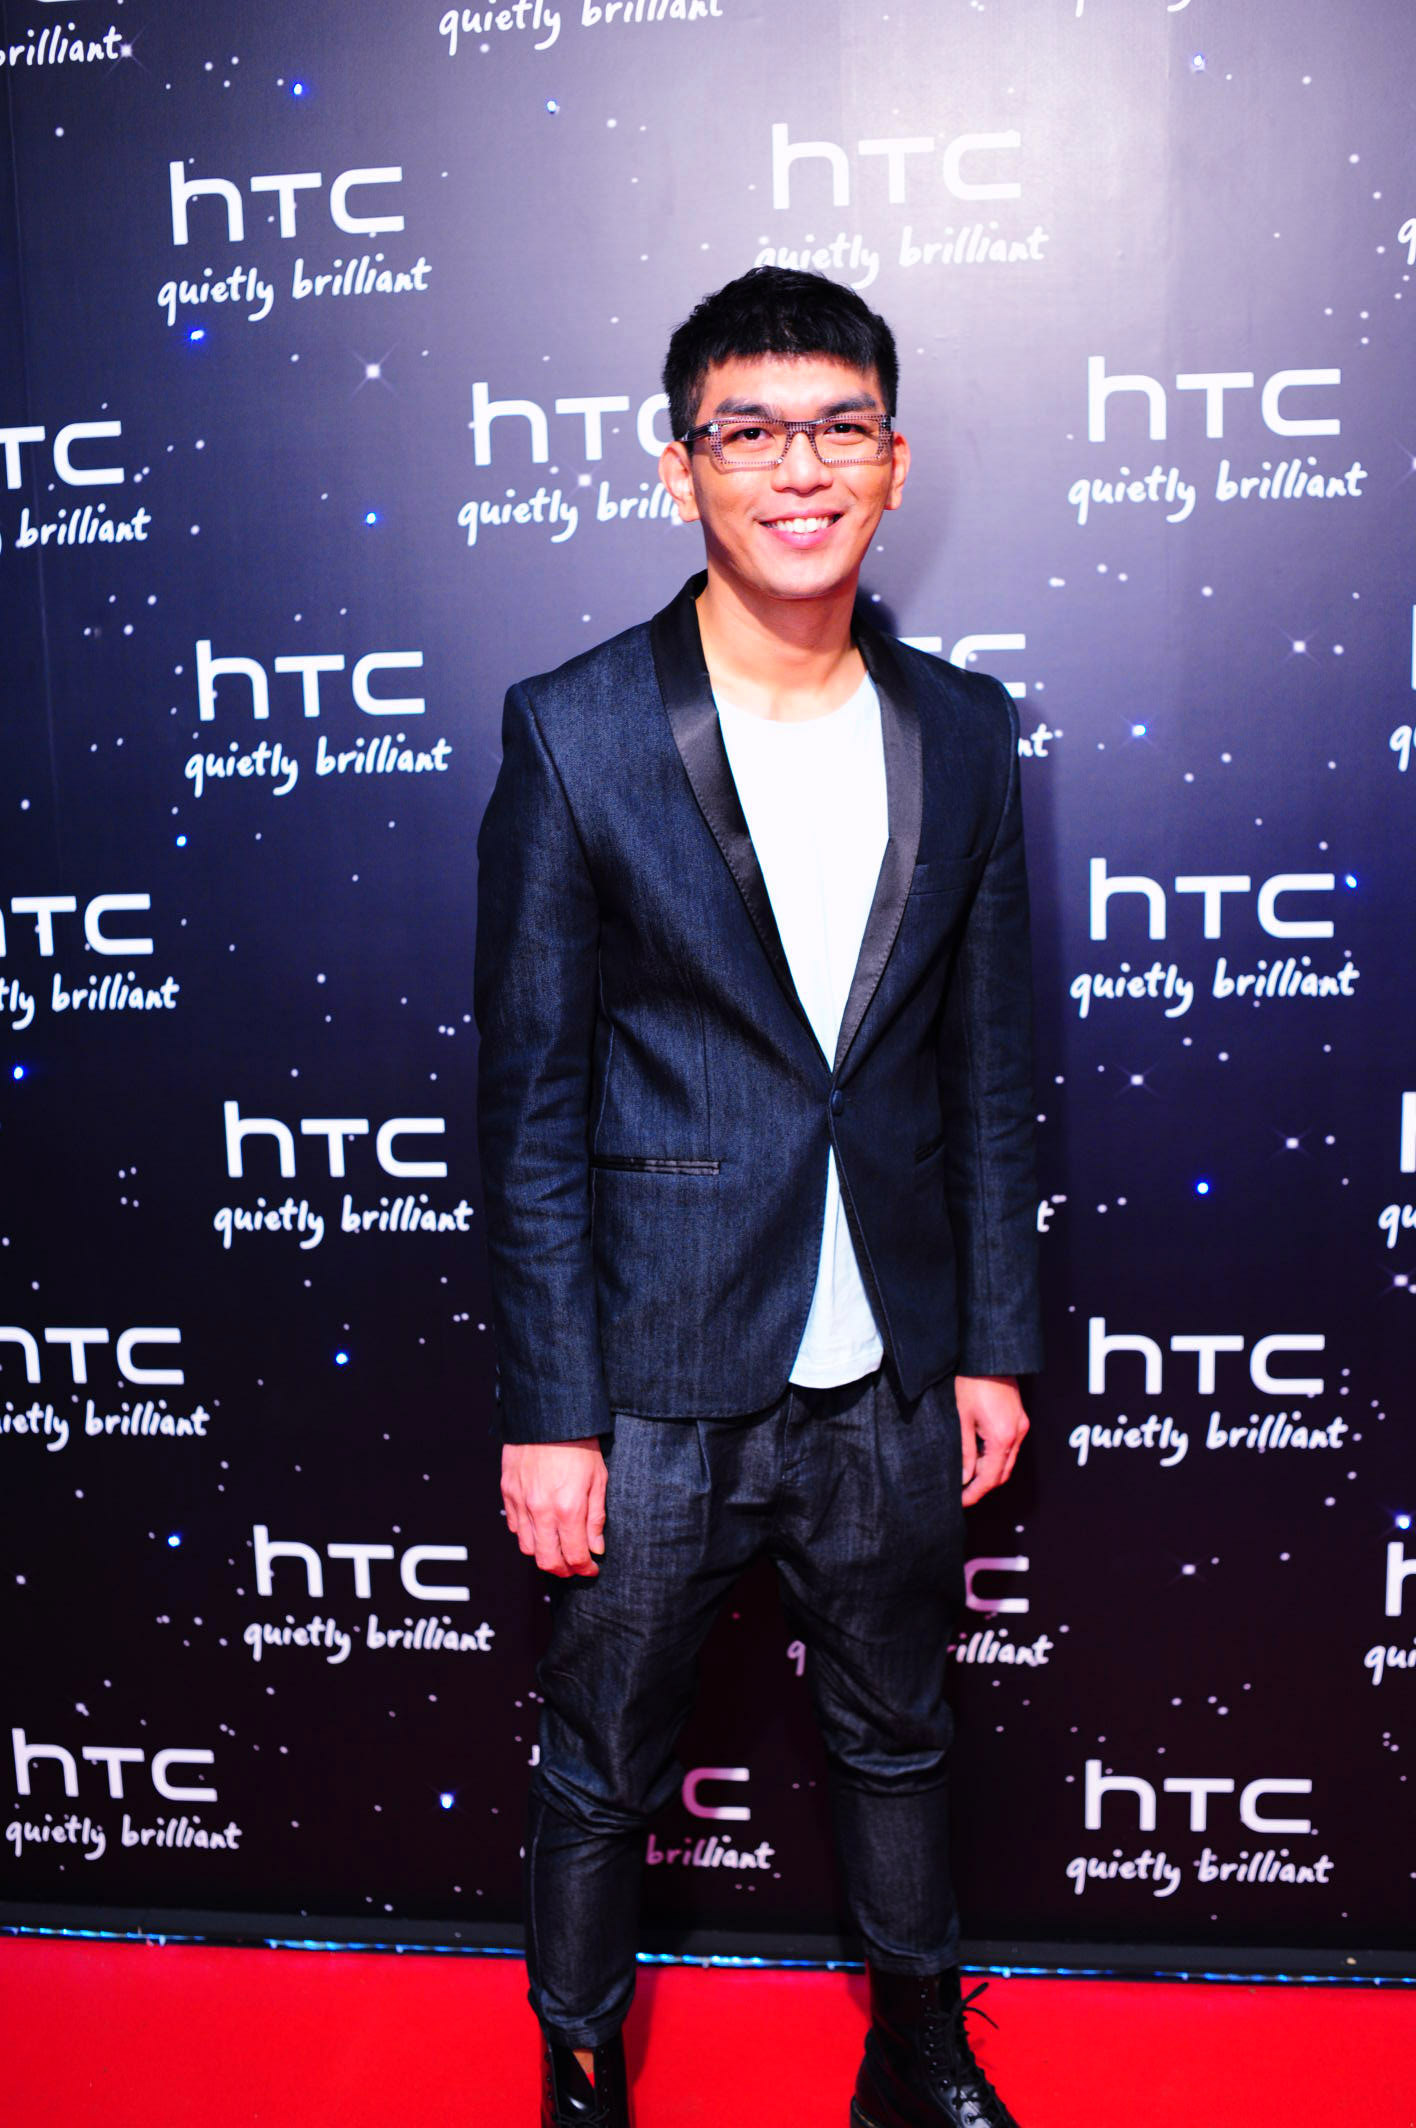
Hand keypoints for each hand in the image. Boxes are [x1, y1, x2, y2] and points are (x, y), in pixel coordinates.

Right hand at [501, 1438, 607, 1576]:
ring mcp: (521, 1502)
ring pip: (528, 1548)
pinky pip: (515, 1527)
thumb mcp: (599, 1479)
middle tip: (574, 1567)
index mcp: (569, 1509)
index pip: (575, 1556)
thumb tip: (595, 1547)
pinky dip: (528, 1534)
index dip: (585, 1568)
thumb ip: (596, 1517)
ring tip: (558, 1548)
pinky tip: (541, 1527)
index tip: (592, 1567)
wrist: (548, 1415)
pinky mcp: (508, 1492)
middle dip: (564, 1570)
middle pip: (548, 1561)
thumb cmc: (579, 1444)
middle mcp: (542, 1511)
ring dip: (544, 1554)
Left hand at [956, 1375, 1028, 1506]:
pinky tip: (979, 1457)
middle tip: (961, 1493)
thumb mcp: (961, 1419)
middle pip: (1002, 1474)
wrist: (989, 1356)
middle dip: (982, 1486)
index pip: (989, 1478)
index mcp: (1002, 1438)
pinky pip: (1011, 1448)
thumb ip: (965, 1452)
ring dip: (990, 1472)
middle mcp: (1017, 1435)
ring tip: (967, 1477)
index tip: (960, 1502)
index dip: (974, 1493)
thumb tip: (963, 1478)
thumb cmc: (971, 1383)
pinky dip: (996, 1458)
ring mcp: (1021, 1427)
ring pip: (1008, 1462)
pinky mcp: (1020, 1419)